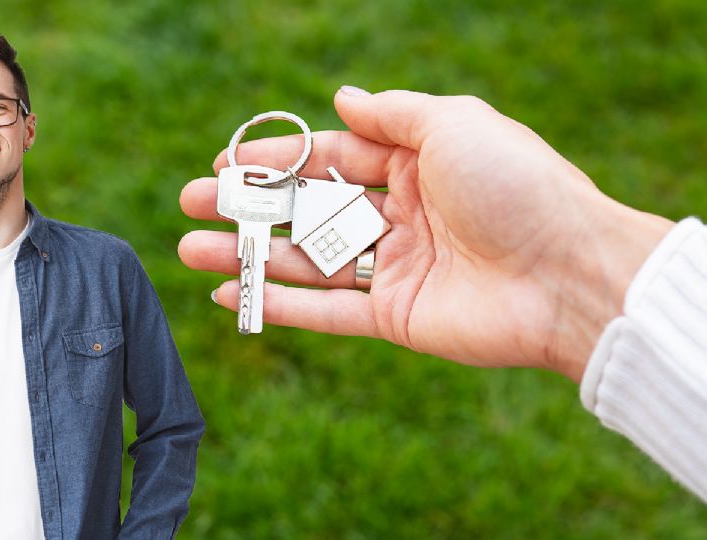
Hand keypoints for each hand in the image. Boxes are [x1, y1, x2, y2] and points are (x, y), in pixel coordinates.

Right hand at [179, 88, 670, 380]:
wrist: (569, 273)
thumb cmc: (518, 187)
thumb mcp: (454, 124)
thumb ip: (392, 114)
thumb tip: (343, 95)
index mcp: (414, 164)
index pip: (327, 157)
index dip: (275, 159)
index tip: (225, 161)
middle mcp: (399, 215)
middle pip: (305, 210)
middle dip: (246, 207)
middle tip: (191, 203)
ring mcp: (393, 269)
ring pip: (304, 262)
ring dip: (247, 255)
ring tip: (190, 249)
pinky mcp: (392, 318)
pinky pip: (324, 312)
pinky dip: (277, 305)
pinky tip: (231, 294)